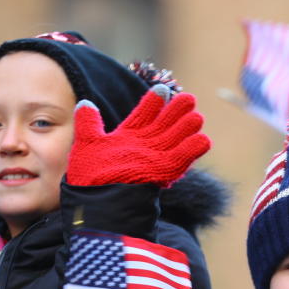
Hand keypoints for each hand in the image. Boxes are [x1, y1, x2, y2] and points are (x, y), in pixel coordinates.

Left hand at [66, 86, 210, 188]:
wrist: (98, 199)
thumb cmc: (91, 176)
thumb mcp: (87, 144)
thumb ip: (89, 123)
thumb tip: (85, 103)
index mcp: (126, 139)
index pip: (143, 116)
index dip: (153, 103)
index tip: (162, 90)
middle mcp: (143, 148)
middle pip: (164, 125)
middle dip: (175, 111)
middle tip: (188, 97)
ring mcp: (154, 159)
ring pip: (175, 140)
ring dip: (187, 128)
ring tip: (197, 116)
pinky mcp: (163, 171)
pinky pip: (181, 158)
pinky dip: (193, 150)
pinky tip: (204, 140)